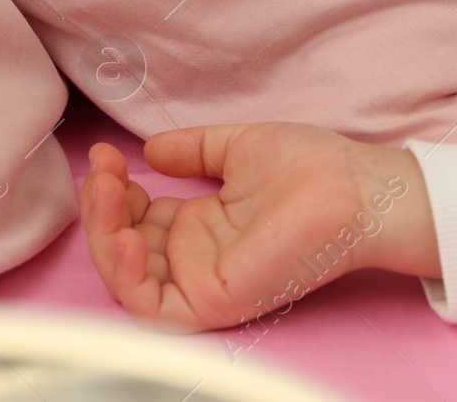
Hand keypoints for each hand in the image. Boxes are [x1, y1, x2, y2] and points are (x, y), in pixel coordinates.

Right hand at [79, 122, 438, 331]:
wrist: (356, 188)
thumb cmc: (313, 168)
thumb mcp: (237, 149)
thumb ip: (193, 151)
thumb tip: (152, 149)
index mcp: (201, 226)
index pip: (135, 220)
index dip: (112, 190)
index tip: (108, 153)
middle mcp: (196, 258)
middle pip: (122, 249)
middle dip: (100, 209)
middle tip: (102, 169)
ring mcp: (203, 281)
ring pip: (128, 279)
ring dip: (104, 236)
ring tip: (106, 191)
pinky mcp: (215, 301)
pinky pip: (153, 308)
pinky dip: (126, 278)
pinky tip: (123, 236)